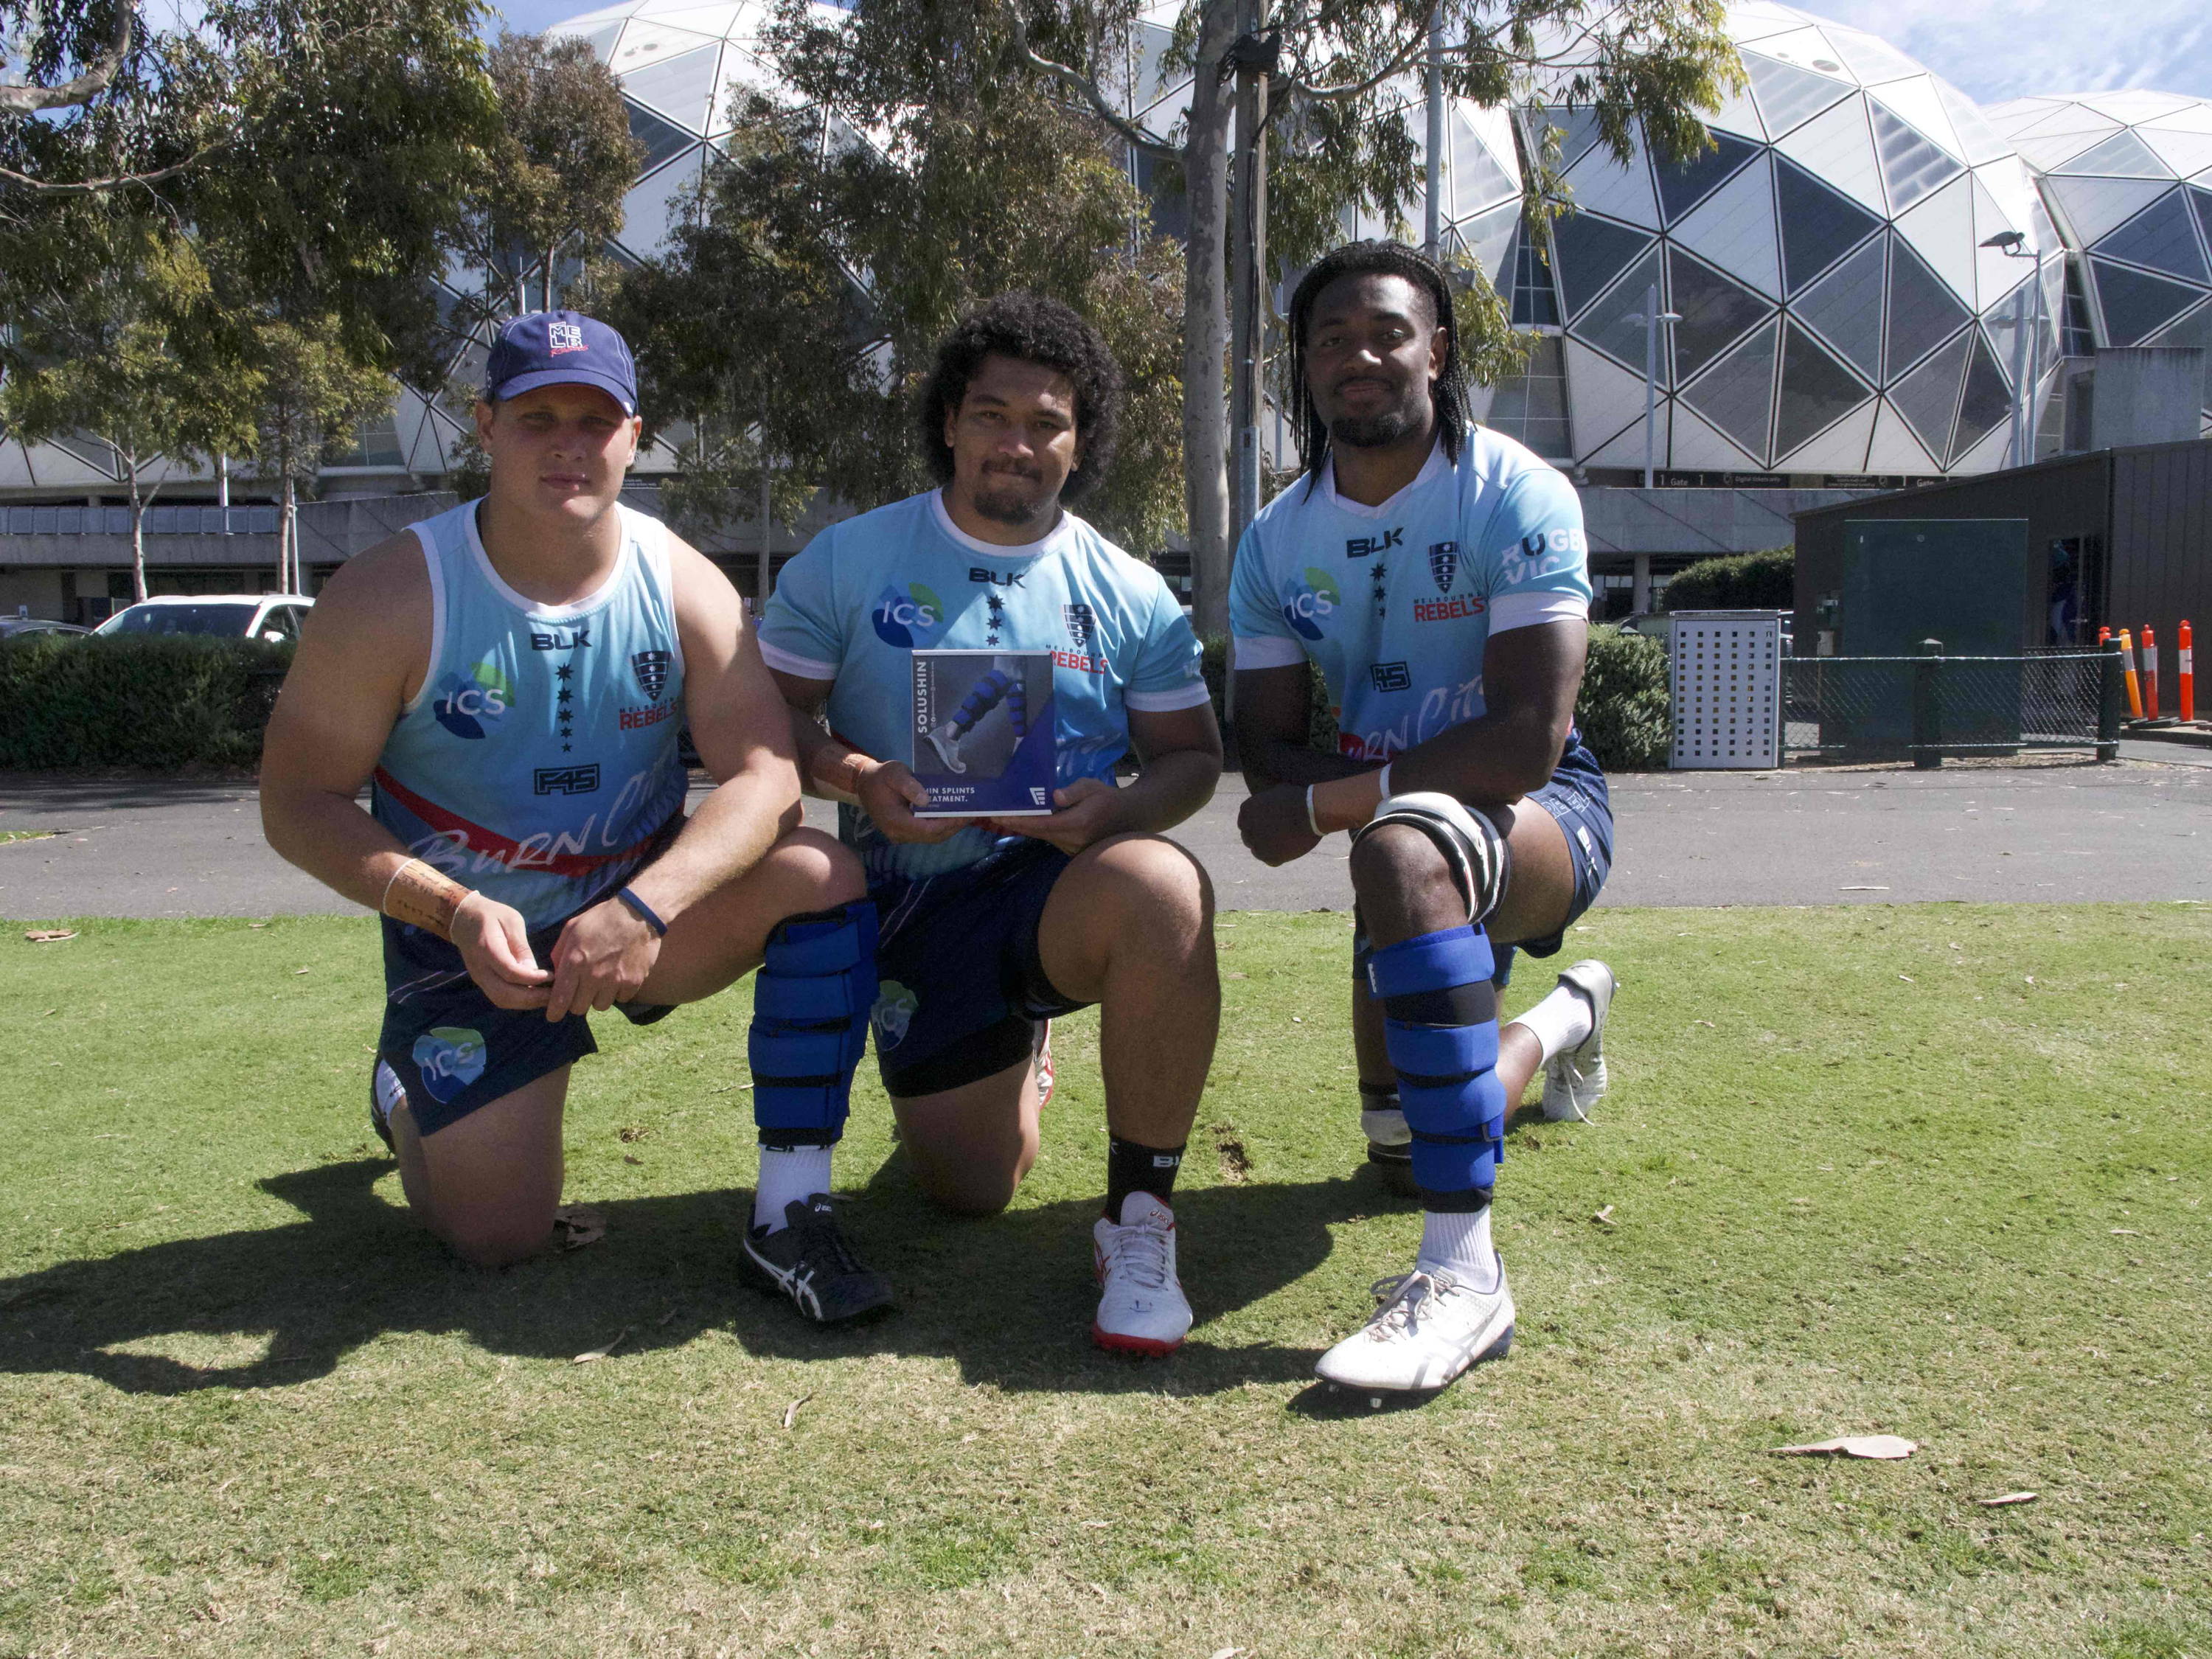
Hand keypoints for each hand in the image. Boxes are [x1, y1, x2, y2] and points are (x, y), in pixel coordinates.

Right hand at [450, 892, 553, 1009]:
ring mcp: (478, 977)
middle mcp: (480, 968)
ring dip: (526, 1003)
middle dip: (532, 998)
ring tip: (547, 997)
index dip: (532, 978)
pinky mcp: (482, 981)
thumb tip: (533, 970)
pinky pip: (499, 997)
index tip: (552, 976)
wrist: (464, 918)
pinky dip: (518, 1001)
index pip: (510, 972)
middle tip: (554, 994)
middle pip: (504, 993)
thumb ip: (521, 946)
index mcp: (487, 948)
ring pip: (501, 999)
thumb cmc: (492, 915)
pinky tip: (535, 995)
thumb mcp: (511, 921)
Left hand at [543, 897, 661, 1021]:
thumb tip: (554, 974)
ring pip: (600, 1006)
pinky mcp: (634, 982)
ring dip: (598, 997)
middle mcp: (594, 975)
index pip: (560, 1000)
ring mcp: (615, 980)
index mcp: (575, 961)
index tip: (554, 1015)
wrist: (639, 914)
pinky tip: (619, 975)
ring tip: (602, 980)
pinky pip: (621, 999)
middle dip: (577, 1002)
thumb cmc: (602, 919)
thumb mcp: (572, 929)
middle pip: (579, 1008)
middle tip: (582, 990)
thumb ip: (559, 953)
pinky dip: (618, 991)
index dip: (555, 1012)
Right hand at [856, 760, 966, 844]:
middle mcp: (898, 833)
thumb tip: (927, 800)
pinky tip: (953, 816)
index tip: (964, 814)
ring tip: (967, 816)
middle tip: (972, 815)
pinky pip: (926, 833)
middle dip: (954, 827)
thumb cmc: (881, 776)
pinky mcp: (905, 832)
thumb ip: (909, 786)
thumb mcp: (894, 773)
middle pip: (933, 837)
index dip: (948, 824)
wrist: (865, 783)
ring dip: (950, 828)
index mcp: (895, 820)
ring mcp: (901, 835)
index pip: (927, 830)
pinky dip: (941, 827)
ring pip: (931, 837)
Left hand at [985, 776, 1121, 855]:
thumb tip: (1055, 796)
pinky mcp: (1071, 850)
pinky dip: (1036, 831)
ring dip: (1024, 828)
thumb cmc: (1108, 798)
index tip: (1000, 816)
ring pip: (1042, 837)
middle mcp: (1072, 840)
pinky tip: (1024, 822)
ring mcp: (1072, 848)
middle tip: (992, 816)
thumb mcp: (1092, 787)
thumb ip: (1073, 791)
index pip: (1042, 824)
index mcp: (1077, 824)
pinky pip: (1049, 839)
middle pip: (1037, 833)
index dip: (1019, 821)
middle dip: (1015, 824)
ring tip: (1003, 817)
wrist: (1128, 818)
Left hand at [1238, 783, 1322, 867]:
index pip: (1244, 822)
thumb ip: (1266, 801)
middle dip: (1259, 838)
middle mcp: (1247, 828)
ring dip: (1267, 849)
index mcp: (1246, 810)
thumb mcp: (1276, 792)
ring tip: (1283, 844)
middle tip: (1273, 838)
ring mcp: (1258, 844)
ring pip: (1258, 851)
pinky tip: (1289, 850)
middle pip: (1248, 838)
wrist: (1312, 811)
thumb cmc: (1298, 798)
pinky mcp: (1271, 857)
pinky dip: (1279, 857)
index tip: (1265, 827)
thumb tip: (1268, 802)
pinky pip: (1271, 860)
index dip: (1255, 826)